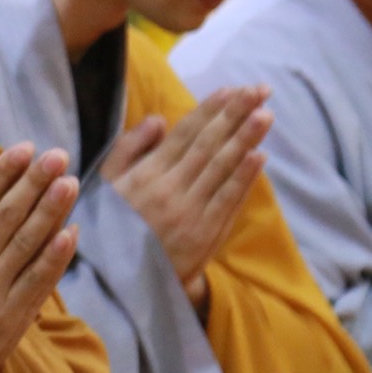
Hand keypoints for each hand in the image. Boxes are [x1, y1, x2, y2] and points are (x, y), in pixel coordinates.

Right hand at [0, 146, 78, 372]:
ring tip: (70, 183)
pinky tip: (72, 233)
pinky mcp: (13, 318)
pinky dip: (56, 257)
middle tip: (58, 156)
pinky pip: (39, 282)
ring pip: (28, 244)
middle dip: (35, 183)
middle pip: (9, 216)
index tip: (24, 149)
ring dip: (52, 212)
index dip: (3, 173)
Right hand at [99, 87, 269, 301]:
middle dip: (235, 115)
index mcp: (146, 174)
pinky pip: (227, 201)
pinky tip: (259, 157)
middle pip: (209, 145)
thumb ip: (129, 149)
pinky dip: (244, 178)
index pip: (185, 134)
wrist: (117, 283)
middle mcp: (170, 189)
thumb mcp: (105, 185)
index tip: (231, 89)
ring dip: (246, 140)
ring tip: (265, 115)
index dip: (210, 110)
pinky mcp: (204, 235)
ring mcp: (190, 213)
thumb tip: (160, 120)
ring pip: (222, 169)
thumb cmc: (110, 228)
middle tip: (260, 91)